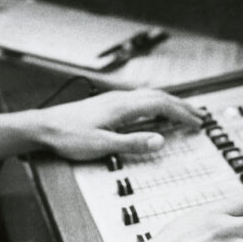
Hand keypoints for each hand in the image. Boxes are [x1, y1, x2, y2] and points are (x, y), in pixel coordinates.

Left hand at [27, 87, 202, 160]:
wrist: (44, 127)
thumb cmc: (68, 136)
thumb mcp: (102, 145)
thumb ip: (132, 143)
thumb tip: (160, 141)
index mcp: (122, 107)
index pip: (161, 105)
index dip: (182, 114)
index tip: (197, 122)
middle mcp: (119, 99)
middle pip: (158, 97)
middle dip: (181, 106)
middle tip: (199, 116)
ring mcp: (112, 99)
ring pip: (149, 96)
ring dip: (169, 102)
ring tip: (182, 111)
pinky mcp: (106, 104)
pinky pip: (139, 99)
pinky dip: (155, 103)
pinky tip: (153, 110)